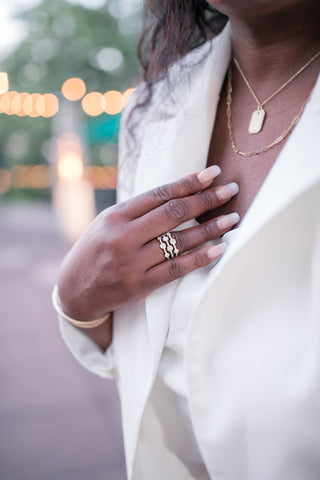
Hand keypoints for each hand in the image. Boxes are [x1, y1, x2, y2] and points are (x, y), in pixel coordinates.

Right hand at [58, 165, 238, 320]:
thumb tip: (178, 194)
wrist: (75, 290)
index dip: (189, 182)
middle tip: (231, 190)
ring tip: (232, 218)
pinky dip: (200, 258)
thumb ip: (137, 211)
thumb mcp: (108, 223)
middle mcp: (124, 236)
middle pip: (173, 213)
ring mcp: (132, 262)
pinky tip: (219, 249)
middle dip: (206, 199)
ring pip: (179, 240)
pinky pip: (177, 268)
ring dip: (210, 228)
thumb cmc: (95, 250)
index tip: (213, 173)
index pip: (159, 194)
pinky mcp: (140, 284)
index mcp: (115, 216)